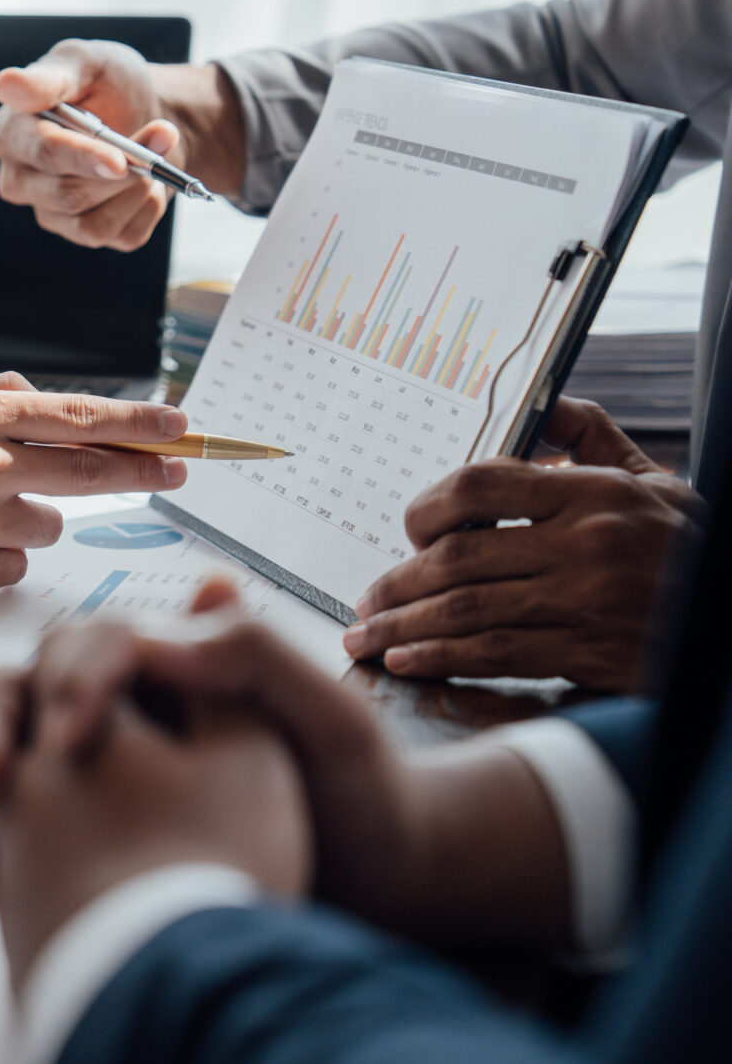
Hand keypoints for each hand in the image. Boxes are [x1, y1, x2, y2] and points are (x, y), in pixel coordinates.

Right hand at [0, 42, 245, 249]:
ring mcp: (51, 212)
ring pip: (93, 224)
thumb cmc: (108, 84)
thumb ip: (51, 76)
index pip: (42, 154)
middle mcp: (21, 180)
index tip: (118, 159)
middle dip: (124, 169)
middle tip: (163, 135)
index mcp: (10, 134)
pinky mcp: (84, 232)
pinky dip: (147, 206)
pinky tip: (148, 181)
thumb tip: (7, 85)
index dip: (82, 157)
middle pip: (68, 195)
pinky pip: (122, 236)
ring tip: (153, 154)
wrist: (148, 111)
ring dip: (137, 188)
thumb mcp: (86, 63)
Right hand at [0, 373, 190, 595]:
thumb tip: (61, 405)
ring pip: (50, 525)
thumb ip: (0, 399)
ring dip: (28, 518)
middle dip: (143, 471)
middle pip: (92, 472)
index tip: (182, 427)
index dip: (140, 424)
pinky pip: (14, 566)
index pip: (81, 418)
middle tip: (177, 470)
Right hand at [0, 582, 576, 949]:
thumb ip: (254, 653)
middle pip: (27, 689)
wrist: (380, 885)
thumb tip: (147, 635)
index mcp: (176, 665)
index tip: (76, 737)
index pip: (95, 644)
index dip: (74, 680)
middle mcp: (128, 708)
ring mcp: (102, 770)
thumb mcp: (328, 713)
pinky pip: (18, 830)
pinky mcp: (89, 830)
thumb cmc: (364, 790)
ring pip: (9, 758)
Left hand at [344, 397, 705, 689]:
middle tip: (367, 599)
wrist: (728, 621)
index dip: (427, 509)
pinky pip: (495, 653)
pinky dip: (440, 656)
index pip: (478, 485)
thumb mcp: (651, 480)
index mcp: (591, 493)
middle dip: (398, 582)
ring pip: (466, 609)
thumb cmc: (685, 547)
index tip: (409, 531)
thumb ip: (591, 438)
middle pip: (458, 556)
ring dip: (403, 625)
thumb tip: (544, 404)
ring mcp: (585, 600)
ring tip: (367, 636)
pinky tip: (407, 659)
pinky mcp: (587, 651)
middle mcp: (585, 544)